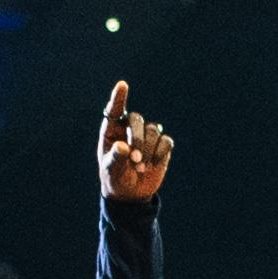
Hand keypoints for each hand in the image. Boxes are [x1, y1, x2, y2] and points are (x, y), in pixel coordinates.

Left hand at [98, 81, 173, 203]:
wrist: (131, 193)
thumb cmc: (115, 178)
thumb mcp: (111, 171)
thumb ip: (115, 158)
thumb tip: (123, 146)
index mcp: (112, 130)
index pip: (114, 109)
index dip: (119, 97)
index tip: (122, 85)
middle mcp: (129, 128)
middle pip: (137, 119)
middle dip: (137, 138)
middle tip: (134, 159)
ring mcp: (147, 136)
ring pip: (154, 130)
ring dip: (148, 149)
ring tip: (140, 167)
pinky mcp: (161, 146)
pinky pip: (166, 141)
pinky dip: (160, 153)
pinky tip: (153, 164)